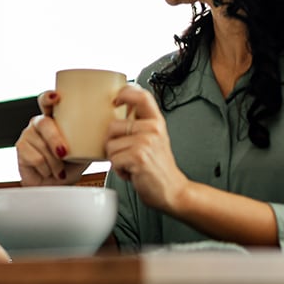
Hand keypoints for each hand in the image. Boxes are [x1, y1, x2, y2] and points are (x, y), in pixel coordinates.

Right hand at [15, 90, 88, 185]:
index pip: (47, 101)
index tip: (57, 97)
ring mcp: (28, 134)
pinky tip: (48, 171)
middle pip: (44, 124)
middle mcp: (40, 123)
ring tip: (59, 169)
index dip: (49, 97)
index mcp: (55, 118)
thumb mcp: (87, 150)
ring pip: (42, 146)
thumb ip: (95, 139)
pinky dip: (46, 169)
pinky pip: (36, 158)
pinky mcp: (21, 147)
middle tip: (64, 153)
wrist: (56, 187)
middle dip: (55, 139)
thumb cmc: (70, 167)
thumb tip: (113, 131)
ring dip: (55, 163)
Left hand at [106, 85, 189, 213]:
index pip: (141, 95)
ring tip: (131, 164)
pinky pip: (113, 160)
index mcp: (157, 121)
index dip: (124, 93)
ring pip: (110, 145)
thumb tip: (116, 111)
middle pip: (113, 125)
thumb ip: (140, 125)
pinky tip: (132, 172)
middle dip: (112, 143)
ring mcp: (146, 142)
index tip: (115, 101)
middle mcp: (153, 129)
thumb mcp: (154, 140)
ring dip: (116, 159)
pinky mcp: (139, 157)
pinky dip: (119, 170)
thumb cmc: (158, 167)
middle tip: (126, 154)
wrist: (173, 191)